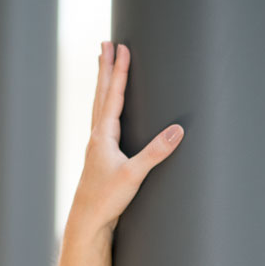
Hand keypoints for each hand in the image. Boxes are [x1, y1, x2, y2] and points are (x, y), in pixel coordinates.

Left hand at [72, 41, 183, 234]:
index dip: (119, 71)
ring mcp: (96, 145)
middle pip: (102, 94)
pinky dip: (105, 104)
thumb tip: (178, 130)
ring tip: (104, 65)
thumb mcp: (134, 175)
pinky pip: (102, 119)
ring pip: (100, 105)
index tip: (122, 48)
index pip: (113, 96)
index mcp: (103, 135)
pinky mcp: (100, 156)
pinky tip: (108, 107)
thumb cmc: (106, 199)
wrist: (87, 221)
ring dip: (103, 83)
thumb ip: (156, 152)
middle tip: (106, 44)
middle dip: (105, 68)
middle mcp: (97, 136)